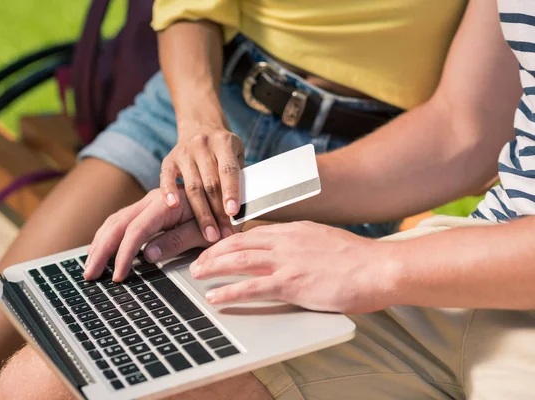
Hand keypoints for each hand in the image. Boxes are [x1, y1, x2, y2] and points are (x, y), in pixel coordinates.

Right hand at [83, 188, 241, 281]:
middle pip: (117, 224)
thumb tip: (147, 255)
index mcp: (166, 204)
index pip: (137, 230)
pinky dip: (108, 236)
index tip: (119, 276)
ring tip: (90, 267)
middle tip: (90, 275)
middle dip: (101, 250)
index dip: (125, 254)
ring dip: (100, 243)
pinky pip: (122, 220)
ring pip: (115, 220)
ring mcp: (148, 203)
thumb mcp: (204, 232)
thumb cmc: (222, 217)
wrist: (230, 198)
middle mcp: (153, 200)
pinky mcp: (148, 209)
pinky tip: (102, 251)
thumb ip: (177, 241)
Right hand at [160, 126, 244, 242]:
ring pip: (192, 186)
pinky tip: (173, 207)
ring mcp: (184, 152)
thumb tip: (246, 208)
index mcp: (224, 143)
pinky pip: (167, 178)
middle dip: (217, 212)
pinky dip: (168, 192)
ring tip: (209, 234)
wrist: (200, 125)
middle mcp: (203, 145)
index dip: (231, 192)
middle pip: (210, 183)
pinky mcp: (169, 159)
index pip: (228, 170)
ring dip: (201, 213)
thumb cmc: (224, 149)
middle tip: (223, 235)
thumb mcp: (238, 154)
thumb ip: (240, 175)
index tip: (233, 214)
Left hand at [190, 221, 399, 313]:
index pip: (254, 231)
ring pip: (239, 260)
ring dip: (213, 266)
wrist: (379, 267)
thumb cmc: (359, 259)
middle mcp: (286, 241)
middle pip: (239, 242)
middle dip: (214, 250)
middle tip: (199, 259)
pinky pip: (252, 287)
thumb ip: (305, 244)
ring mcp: (288, 261)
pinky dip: (229, 291)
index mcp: (295, 230)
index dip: (231, 239)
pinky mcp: (292, 283)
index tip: (218, 246)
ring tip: (196, 273)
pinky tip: (215, 297)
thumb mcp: (326, 241)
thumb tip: (295, 251)